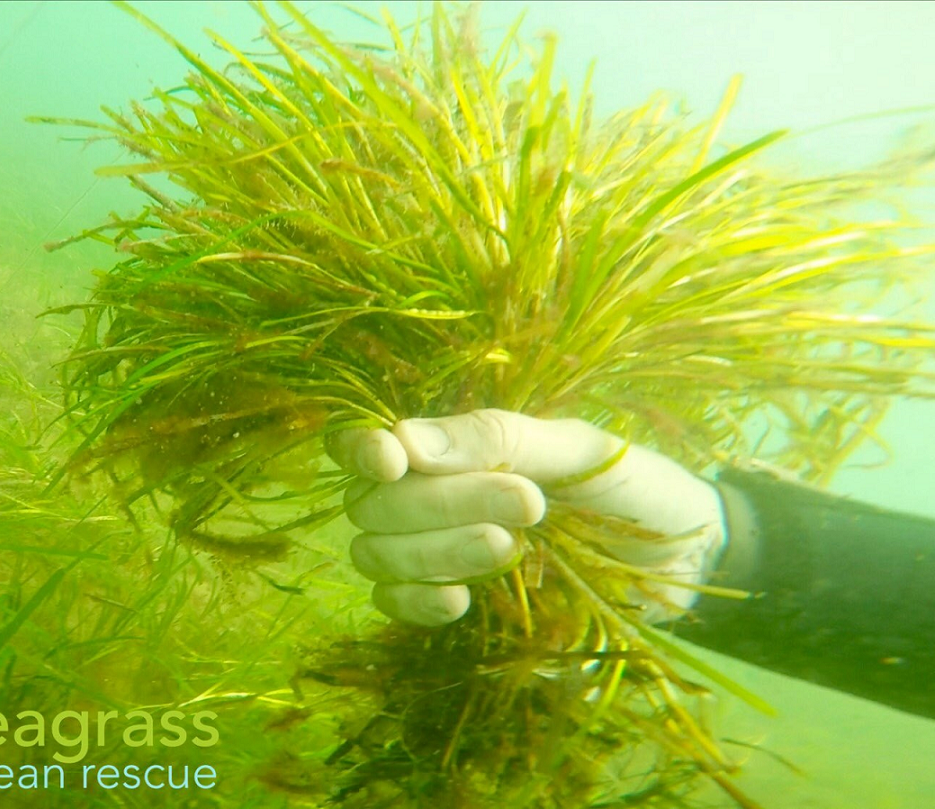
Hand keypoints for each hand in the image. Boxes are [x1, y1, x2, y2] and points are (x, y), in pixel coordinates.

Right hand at [328, 409, 726, 626]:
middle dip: (443, 504)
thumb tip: (406, 441)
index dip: (361, 451)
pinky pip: (393, 604)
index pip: (365, 443)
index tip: (393, 462)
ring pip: (376, 553)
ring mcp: (433, 551)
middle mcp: (429, 494)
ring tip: (509, 547)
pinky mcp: (448, 602)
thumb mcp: (577, 449)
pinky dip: (417, 602)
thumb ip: (496, 439)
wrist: (681, 560)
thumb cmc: (631, 487)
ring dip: (436, 551)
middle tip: (528, 504)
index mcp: (454, 445)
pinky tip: (462, 600)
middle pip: (374, 503)